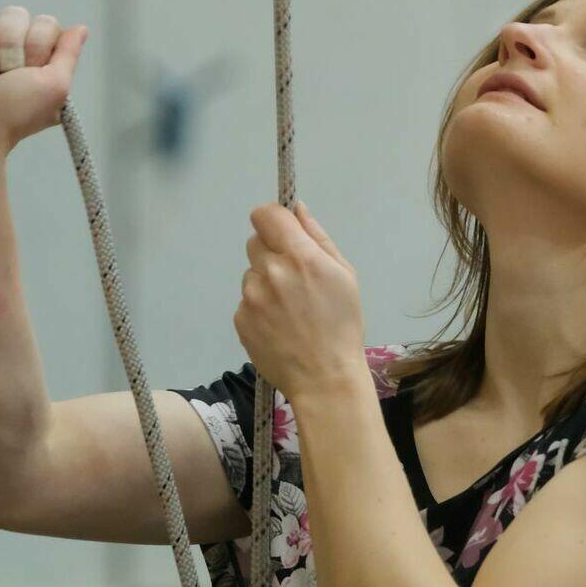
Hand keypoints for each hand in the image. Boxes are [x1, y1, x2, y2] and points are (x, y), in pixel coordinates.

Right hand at [0, 6, 88, 158]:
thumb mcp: (55, 86)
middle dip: (9, 46)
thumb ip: (68, 54)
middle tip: (4, 77)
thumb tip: (81, 28)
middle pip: (13, 14)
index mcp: (38, 58)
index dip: (37, 44)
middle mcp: (11, 50)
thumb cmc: (14, 115)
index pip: (44, 23)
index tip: (32, 70)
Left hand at [234, 200, 365, 402]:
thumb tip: (297, 208)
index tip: (283, 231)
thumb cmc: (343, 325)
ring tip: (289, 309)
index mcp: (301, 256)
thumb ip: (318, 237)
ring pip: (251, 272)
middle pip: (256, 240)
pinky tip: (279, 325)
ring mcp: (251, 296)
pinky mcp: (240, 318)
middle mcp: (271, 271)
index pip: (265, 214)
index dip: (273, 219)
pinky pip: (246, 299)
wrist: (324, 378)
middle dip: (272, 251)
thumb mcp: (344, 275)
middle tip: (294, 277)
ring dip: (266, 281)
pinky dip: (259, 307)